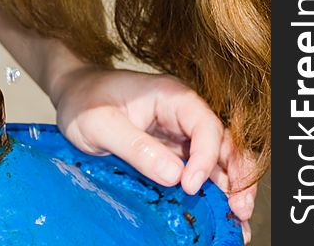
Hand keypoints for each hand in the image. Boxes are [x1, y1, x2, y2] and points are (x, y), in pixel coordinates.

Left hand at [51, 66, 256, 242]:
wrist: (73, 93)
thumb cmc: (84, 100)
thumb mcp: (100, 123)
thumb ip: (135, 147)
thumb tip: (174, 176)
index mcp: (171, 96)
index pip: (204, 125)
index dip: (206, 157)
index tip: (190, 186)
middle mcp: (182, 112)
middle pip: (222, 141)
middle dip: (236, 175)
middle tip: (240, 210)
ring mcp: (179, 132)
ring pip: (216, 158)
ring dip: (230, 187)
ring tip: (237, 221)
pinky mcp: (172, 149)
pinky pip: (198, 169)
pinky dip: (212, 190)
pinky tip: (219, 214)